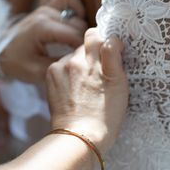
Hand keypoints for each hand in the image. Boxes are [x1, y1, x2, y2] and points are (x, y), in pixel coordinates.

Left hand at [0, 6, 87, 82]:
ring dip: (79, 16)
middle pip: (78, 21)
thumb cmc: (17, 62)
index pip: (76, 35)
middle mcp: (45, 13)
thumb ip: (60, 65)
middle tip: (84, 51)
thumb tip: (80, 59)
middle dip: (84, 36)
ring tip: (80, 34)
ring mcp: (43, 7)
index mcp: (43, 28)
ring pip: (71, 3)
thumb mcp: (37, 71)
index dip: (84, 47)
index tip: (87, 58)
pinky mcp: (42, 6)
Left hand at [45, 28, 128, 151]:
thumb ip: (114, 56)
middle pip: (84, 45)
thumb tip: (111, 38)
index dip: (102, 41)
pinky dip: (66, 73)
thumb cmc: (105, 114)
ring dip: (78, 64)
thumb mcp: (119, 85)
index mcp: (95, 60)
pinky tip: (72, 89)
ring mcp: (61, 65)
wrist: (80, 135)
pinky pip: (60, 65)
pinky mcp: (50, 73)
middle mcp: (76, 59)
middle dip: (91, 55)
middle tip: (97, 73)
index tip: (107, 50)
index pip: (95, 34)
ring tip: (83, 86)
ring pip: (72, 56)